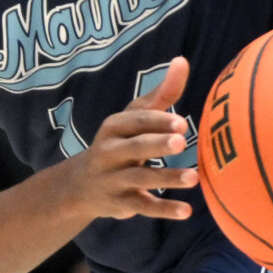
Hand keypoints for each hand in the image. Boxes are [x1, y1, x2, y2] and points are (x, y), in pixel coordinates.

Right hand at [58, 58, 198, 223]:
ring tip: (194, 178)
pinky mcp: (120, 203)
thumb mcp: (132, 118)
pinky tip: (187, 211)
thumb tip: (182, 61)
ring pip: (140, 179)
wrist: (79, 186)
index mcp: (113, 127)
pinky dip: (164, 210)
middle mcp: (108, 152)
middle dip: (156, 144)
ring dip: (167, 178)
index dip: (157, 122)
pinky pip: (143, 207)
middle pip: (134, 147)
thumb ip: (160, 94)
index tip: (181, 122)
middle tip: (181, 142)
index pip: (135, 121)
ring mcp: (113, 180)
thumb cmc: (118, 143)